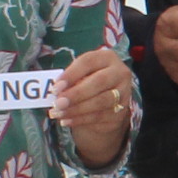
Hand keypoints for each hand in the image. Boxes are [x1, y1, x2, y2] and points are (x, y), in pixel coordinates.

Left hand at [52, 46, 136, 164]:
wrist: (107, 102)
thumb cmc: (88, 82)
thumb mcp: (81, 75)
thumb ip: (71, 80)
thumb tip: (55, 92)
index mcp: (107, 57)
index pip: (89, 62)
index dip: (71, 74)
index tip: (56, 87)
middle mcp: (119, 73)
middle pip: (99, 82)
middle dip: (76, 93)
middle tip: (58, 103)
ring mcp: (123, 93)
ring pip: (101, 101)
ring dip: (77, 109)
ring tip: (59, 113)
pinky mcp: (121, 111)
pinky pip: (99, 116)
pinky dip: (80, 119)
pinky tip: (66, 121)